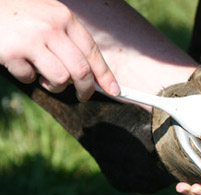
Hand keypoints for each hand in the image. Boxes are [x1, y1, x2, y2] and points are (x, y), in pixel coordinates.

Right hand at [0, 0, 118, 100]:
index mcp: (64, 18)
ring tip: (45, 77)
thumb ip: (68, 41)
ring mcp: (32, 39)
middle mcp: (51, 27)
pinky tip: (21, 65)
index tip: (114, 91)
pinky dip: (29, 78)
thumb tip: (90, 75)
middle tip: (84, 97)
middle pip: (81, 71)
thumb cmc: (21, 17)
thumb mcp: (49, 18)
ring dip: (55, 85)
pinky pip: (31, 79)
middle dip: (86, 90)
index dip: (105, 75)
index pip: (93, 52)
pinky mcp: (12, 52)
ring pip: (61, 78)